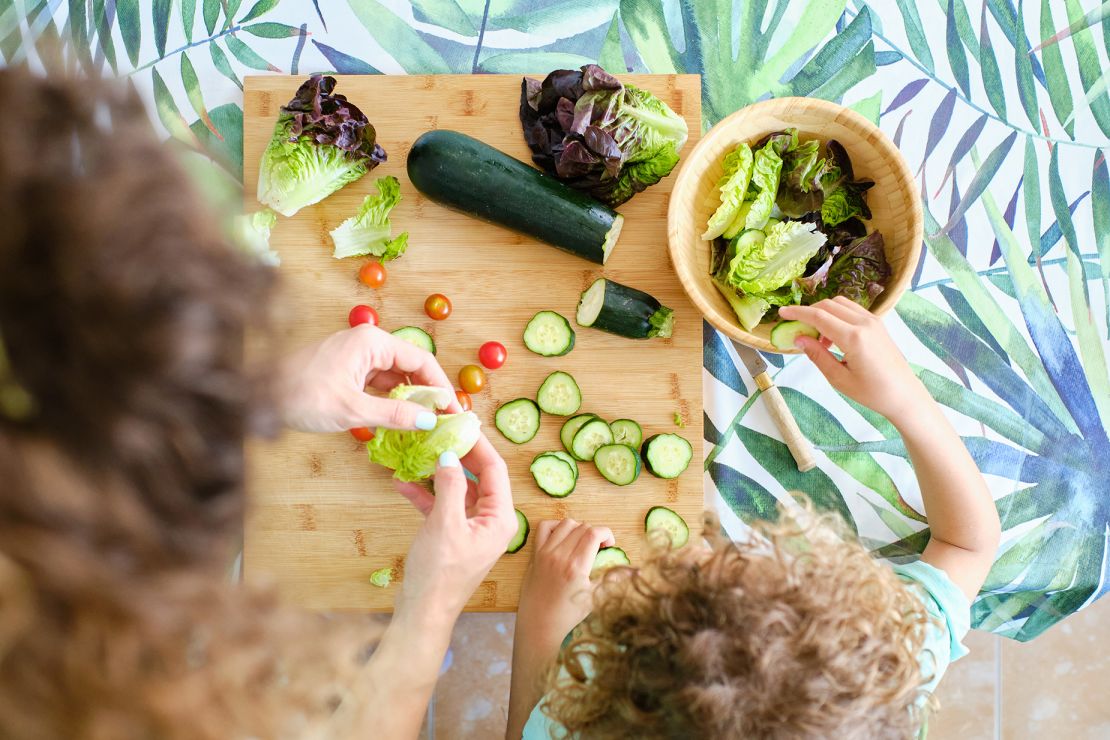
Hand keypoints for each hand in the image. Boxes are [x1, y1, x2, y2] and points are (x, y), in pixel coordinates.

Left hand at [278, 325, 458, 433]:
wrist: (257, 396)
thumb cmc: (301, 395)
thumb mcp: (353, 409)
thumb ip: (394, 414)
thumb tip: (430, 421)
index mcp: (372, 342)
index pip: (421, 360)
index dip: (441, 386)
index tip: (454, 411)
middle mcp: (367, 344)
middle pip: (410, 367)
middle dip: (427, 393)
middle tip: (443, 420)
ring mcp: (355, 357)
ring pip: (394, 377)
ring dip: (409, 399)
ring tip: (425, 424)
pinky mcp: (345, 372)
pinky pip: (378, 384)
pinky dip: (390, 401)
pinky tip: (399, 420)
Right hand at [394, 434, 516, 617]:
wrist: (423, 613)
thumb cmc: (439, 573)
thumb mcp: (444, 524)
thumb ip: (449, 486)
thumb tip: (448, 456)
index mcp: (500, 518)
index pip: (495, 469)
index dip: (478, 444)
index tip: (461, 422)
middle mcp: (491, 521)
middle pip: (478, 476)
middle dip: (457, 454)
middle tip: (439, 431)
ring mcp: (472, 529)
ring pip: (458, 490)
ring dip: (438, 473)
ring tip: (418, 452)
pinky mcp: (453, 536)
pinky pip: (443, 507)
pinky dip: (426, 495)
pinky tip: (403, 482)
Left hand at [517, 519, 614, 647]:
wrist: (539, 623)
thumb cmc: (568, 614)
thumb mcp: (594, 598)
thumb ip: (611, 579)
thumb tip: (634, 571)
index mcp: (576, 566)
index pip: (594, 533)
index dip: (606, 533)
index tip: (609, 544)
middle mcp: (560, 555)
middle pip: (582, 527)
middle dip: (595, 533)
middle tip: (598, 547)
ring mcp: (545, 553)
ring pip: (566, 524)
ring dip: (578, 528)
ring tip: (581, 542)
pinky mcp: (535, 554)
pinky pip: (544, 527)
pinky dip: (555, 526)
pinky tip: (563, 537)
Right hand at [779, 297, 928, 423]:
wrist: (904, 394)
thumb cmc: (873, 392)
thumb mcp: (839, 379)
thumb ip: (817, 355)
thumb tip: (798, 339)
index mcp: (854, 338)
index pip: (819, 317)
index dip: (797, 313)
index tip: (781, 313)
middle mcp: (864, 323)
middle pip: (828, 305)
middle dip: (809, 312)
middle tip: (797, 329)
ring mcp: (873, 321)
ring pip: (840, 304)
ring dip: (823, 313)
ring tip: (818, 338)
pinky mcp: (878, 323)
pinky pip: (851, 310)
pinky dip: (837, 315)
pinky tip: (833, 336)